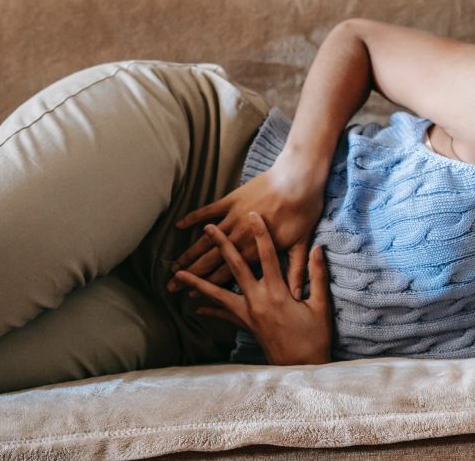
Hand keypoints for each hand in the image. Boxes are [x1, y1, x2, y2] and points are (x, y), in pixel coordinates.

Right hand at [169, 161, 325, 300]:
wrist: (299, 178)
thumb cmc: (304, 210)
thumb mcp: (301, 243)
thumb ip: (295, 271)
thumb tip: (297, 295)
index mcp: (256, 251)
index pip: (227, 274)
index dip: (208, 286)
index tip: (192, 296)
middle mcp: (240, 237)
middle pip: (210, 260)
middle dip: (190, 275)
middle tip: (171, 286)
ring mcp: (234, 217)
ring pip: (206, 240)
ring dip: (189, 253)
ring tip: (173, 264)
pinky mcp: (232, 200)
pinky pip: (208, 210)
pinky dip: (194, 218)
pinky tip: (180, 226)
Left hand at [174, 212, 332, 365]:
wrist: (301, 368)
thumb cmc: (314, 337)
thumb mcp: (321, 305)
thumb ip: (315, 275)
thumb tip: (317, 249)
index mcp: (277, 293)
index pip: (267, 256)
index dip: (260, 234)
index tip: (253, 215)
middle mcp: (258, 301)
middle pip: (236, 268)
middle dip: (222, 247)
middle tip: (209, 230)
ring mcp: (248, 314)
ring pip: (218, 294)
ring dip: (198, 281)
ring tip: (179, 273)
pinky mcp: (245, 326)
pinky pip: (223, 315)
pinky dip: (209, 310)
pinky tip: (194, 307)